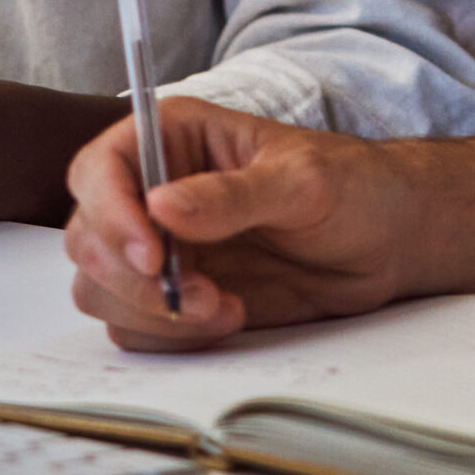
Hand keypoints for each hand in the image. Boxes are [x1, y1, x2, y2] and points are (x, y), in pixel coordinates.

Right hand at [64, 100, 426, 349]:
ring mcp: (163, 247)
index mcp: (174, 138)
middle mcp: (155, 191)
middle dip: (133, 278)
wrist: (386, 240)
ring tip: (219, 307)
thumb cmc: (351, 185)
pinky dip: (171, 335)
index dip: (110, 212)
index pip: (100, 169)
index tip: (150, 254)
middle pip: (89, 238)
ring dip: (151, 312)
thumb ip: (233, 195)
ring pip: (102, 288)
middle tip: (197, 293)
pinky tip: (228, 316)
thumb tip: (162, 206)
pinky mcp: (177, 294)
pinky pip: (136, 326)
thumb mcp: (302, 180)